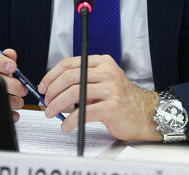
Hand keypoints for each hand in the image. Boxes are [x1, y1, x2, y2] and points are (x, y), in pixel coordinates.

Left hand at [38, 55, 162, 141]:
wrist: (145, 113)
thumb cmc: (121, 99)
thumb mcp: (103, 81)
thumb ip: (82, 80)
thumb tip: (53, 89)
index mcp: (102, 62)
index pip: (70, 63)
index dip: (51, 75)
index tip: (43, 86)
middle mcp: (108, 72)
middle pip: (69, 77)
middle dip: (52, 91)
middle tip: (46, 102)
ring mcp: (111, 89)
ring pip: (74, 93)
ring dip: (57, 105)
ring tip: (52, 113)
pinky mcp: (112, 108)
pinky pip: (83, 113)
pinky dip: (70, 121)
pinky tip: (66, 126)